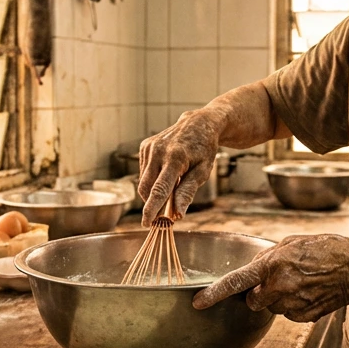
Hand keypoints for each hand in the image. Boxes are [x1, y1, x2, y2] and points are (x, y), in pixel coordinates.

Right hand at [137, 110, 221, 224]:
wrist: (199, 123)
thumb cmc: (204, 149)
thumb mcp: (203, 171)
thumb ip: (188, 192)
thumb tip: (177, 214)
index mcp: (175, 158)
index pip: (159, 190)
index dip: (152, 209)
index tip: (146, 224)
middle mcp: (158, 151)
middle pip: (146, 188)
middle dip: (151, 204)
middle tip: (163, 215)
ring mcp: (149, 147)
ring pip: (143, 181)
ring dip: (153, 192)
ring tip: (172, 188)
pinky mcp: (145, 146)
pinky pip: (144, 172)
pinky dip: (152, 180)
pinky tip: (166, 174)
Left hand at [192, 234, 348, 322]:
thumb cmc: (327, 250)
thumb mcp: (292, 242)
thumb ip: (267, 257)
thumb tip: (252, 270)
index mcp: (274, 265)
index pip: (237, 281)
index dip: (215, 293)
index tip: (198, 302)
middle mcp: (280, 287)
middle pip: (254, 300)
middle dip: (260, 293)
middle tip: (281, 279)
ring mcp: (292, 305)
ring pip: (272, 308)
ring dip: (279, 299)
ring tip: (302, 283)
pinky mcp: (304, 317)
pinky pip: (288, 315)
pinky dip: (294, 307)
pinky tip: (310, 293)